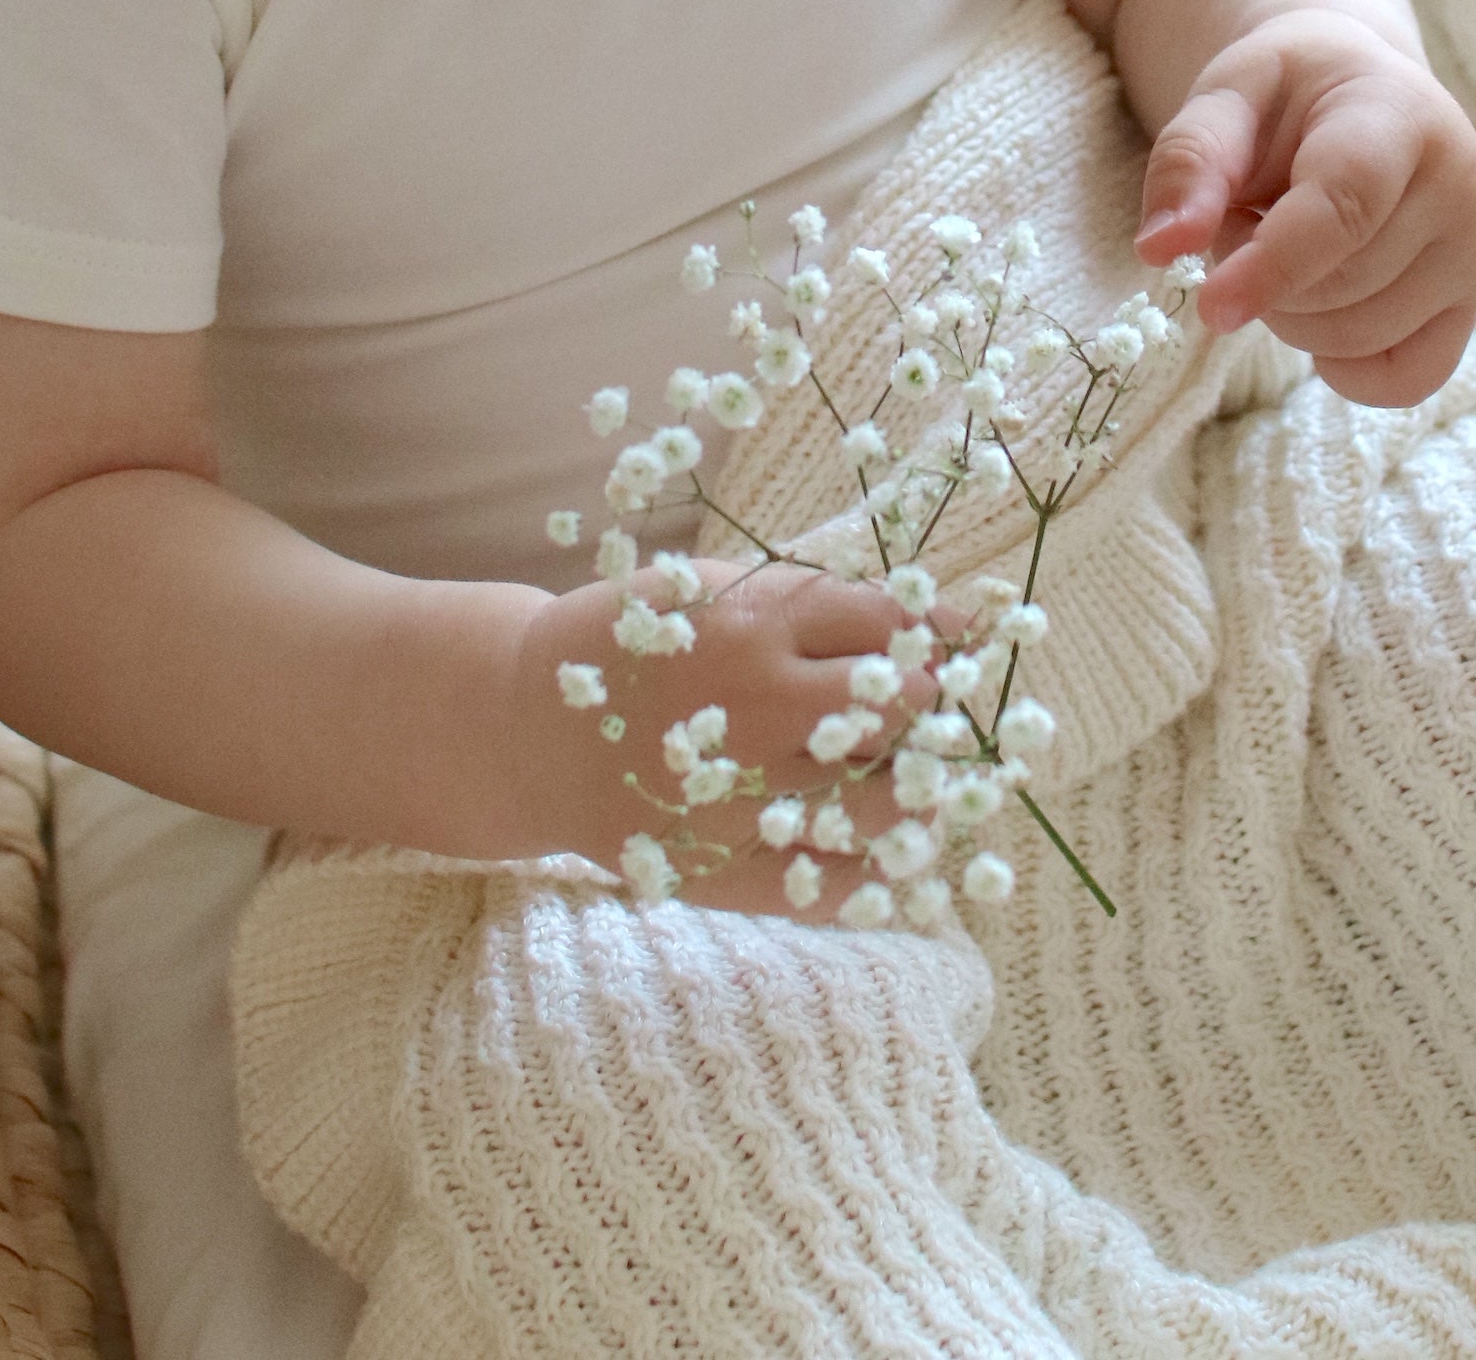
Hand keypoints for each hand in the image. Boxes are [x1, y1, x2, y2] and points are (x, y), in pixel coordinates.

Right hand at [511, 554, 958, 919]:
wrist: (525, 727)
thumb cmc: (637, 645)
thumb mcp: (720, 590)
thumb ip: (822, 600)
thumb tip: (947, 617)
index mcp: (757, 623)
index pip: (891, 625)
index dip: (936, 638)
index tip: (949, 652)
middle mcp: (759, 705)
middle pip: (896, 710)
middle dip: (929, 712)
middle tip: (931, 717)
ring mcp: (742, 794)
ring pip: (880, 803)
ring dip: (919, 793)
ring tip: (916, 783)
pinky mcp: (720, 868)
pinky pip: (830, 884)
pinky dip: (875, 872)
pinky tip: (880, 849)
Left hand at [1134, 10, 1475, 405]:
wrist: (1360, 92)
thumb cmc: (1289, 95)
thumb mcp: (1227, 94)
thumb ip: (1188, 159)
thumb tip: (1158, 249)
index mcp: (1399, 115)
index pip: (1344, 207)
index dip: (1273, 265)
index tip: (1209, 306)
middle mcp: (1459, 187)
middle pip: (1339, 286)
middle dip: (1260, 271)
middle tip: (1249, 213)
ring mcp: (1474, 254)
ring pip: (1359, 338)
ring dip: (1290, 311)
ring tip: (1288, 241)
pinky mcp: (1469, 308)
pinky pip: (1402, 381)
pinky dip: (1344, 368)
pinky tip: (1321, 309)